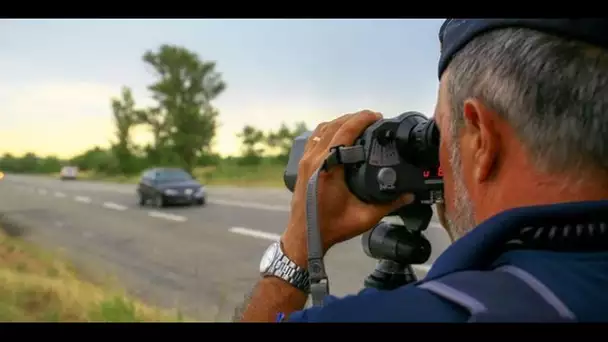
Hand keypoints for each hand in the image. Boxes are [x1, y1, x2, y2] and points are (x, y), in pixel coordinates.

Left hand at [282, 110, 414, 264]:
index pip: (345, 131)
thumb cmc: (330, 228)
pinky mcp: (301, 165)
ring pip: (322, 129)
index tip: (377, 117)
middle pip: (334, 125)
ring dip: (340, 122)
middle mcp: (313, 159)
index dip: (362, 119)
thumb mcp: (364, 218)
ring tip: (358, 124)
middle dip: (354, 118)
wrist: (304, 238)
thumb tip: (409, 195)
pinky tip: (339, 136)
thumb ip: (388, 204)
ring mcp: (305, 161)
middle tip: (372, 119)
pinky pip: (314, 138)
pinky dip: (327, 131)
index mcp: (328, 168)